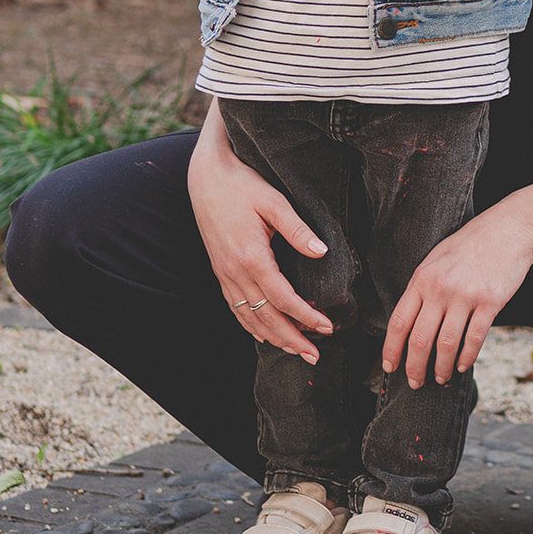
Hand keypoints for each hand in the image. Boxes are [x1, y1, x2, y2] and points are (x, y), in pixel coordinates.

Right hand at [188, 101, 331, 359]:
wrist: (206, 177)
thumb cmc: (242, 184)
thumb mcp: (273, 200)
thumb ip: (297, 228)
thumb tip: (321, 251)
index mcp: (252, 256)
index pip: (283, 298)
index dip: (306, 316)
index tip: (327, 327)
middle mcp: (235, 271)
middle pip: (265, 317)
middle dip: (292, 339)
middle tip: (315, 356)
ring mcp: (224, 274)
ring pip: (248, 317)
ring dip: (273, 337)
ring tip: (295, 350)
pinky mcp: (220, 270)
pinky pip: (235, 307)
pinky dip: (250, 325)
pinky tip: (263, 335)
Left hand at [381, 204, 532, 387]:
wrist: (510, 227)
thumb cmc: (472, 243)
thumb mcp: (438, 258)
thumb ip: (424, 286)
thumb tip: (411, 320)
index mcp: (423, 277)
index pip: (399, 321)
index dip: (392, 349)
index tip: (390, 367)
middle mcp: (440, 288)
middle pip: (419, 339)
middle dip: (414, 367)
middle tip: (416, 382)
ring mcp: (465, 296)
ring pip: (446, 344)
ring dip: (440, 368)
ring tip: (440, 377)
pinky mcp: (490, 302)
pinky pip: (473, 339)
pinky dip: (466, 358)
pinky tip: (461, 366)